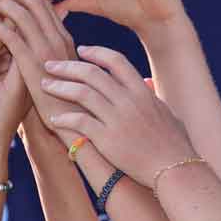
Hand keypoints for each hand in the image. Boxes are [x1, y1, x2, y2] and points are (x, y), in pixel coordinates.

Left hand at [0, 0, 79, 132]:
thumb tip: (34, 40)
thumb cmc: (60, 104)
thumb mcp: (58, 72)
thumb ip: (47, 53)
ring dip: (2, 1)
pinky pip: (13, 38)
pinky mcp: (32, 66)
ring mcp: (46, 52)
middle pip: (34, 2)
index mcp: (64, 40)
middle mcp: (58, 40)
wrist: (69, 129)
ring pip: (22, 15)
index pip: (44, 6)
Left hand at [40, 46, 197, 188]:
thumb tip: (148, 83)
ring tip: (45, 85)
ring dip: (60, 87)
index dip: (95, 53)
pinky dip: (65, 118)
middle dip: (67, 67)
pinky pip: (79, 122)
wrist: (175, 170)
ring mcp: (117, 119)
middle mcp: (128, 100)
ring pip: (81, 93)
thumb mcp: (168, 112)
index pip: (115, 61)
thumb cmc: (174, 144)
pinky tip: (54, 118)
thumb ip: (153, 95)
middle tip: (50, 65)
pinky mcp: (107, 139)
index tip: (80, 51)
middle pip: (92, 73)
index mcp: (142, 91)